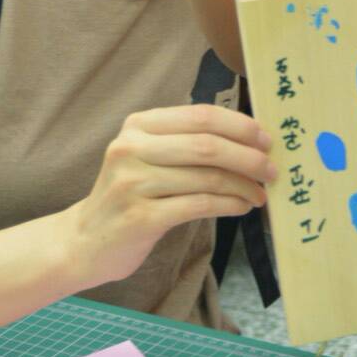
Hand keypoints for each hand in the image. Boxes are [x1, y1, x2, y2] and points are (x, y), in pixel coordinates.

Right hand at [64, 105, 276, 285]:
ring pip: (207, 177)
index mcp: (139, 125)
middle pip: (207, 145)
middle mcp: (132, 148)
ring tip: (260, 194)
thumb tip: (250, 138)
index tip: (266, 139)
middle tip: (272, 170)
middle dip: (248, 157)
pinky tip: (242, 207)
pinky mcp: (141, 217)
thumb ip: (187, 142)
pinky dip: (228, 205)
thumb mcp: (148, 156)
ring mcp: (133, 183)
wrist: (84, 240)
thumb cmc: (130, 195)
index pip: (201, 116)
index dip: (240, 126)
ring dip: (243, 186)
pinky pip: (199, 205)